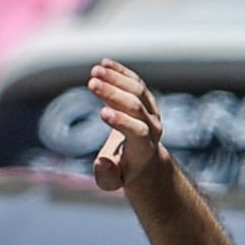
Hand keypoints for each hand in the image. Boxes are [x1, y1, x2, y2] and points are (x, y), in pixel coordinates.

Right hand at [84, 58, 167, 193]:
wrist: (144, 159)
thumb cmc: (123, 171)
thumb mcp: (112, 181)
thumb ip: (106, 176)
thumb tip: (101, 163)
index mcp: (144, 148)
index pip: (137, 131)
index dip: (122, 121)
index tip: (101, 112)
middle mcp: (153, 127)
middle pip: (136, 106)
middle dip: (113, 94)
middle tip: (91, 83)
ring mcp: (152, 111)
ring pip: (137, 90)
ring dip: (116, 78)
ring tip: (95, 70)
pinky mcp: (147, 99)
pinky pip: (136, 81)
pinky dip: (121, 72)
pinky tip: (104, 63)